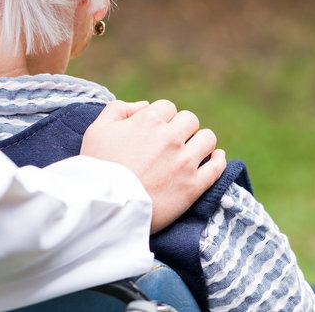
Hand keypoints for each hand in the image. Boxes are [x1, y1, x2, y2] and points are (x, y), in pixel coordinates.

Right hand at [81, 100, 226, 232]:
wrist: (105, 208)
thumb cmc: (98, 169)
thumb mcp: (96, 130)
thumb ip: (118, 109)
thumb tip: (144, 106)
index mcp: (149, 120)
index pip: (167, 107)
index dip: (161, 118)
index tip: (155, 132)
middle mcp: (171, 137)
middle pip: (189, 120)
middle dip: (181, 128)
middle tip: (171, 143)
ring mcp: (185, 162)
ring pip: (207, 138)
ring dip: (200, 142)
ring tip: (192, 151)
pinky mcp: (193, 186)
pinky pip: (217, 167)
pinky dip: (218, 160)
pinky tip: (214, 159)